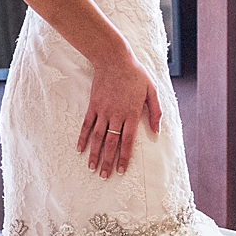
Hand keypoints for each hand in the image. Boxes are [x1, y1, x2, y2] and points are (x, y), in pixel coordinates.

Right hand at [78, 52, 162, 176]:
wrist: (113, 59)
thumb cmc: (135, 74)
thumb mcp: (152, 90)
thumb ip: (156, 111)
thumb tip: (156, 131)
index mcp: (132, 113)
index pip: (128, 141)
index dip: (124, 157)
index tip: (121, 170)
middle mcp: (116, 115)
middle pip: (111, 143)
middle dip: (108, 161)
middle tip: (105, 176)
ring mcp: (103, 111)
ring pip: (98, 137)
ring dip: (94, 154)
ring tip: (92, 168)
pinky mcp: (93, 106)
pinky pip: (86, 125)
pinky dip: (82, 138)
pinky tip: (79, 149)